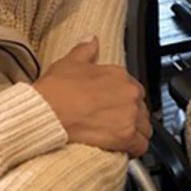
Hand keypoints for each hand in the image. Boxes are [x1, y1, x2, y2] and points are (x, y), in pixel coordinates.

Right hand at [32, 38, 150, 156]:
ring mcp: (129, 114)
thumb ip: (85, 50)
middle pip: (141, 109)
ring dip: (135, 134)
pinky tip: (123, 150)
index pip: (134, 90)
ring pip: (144, 128)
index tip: (115, 108)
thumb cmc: (55, 91)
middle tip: (114, 125)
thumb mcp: (69, 63)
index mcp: (118, 74)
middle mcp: (128, 92)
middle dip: (131, 118)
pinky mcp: (126, 135)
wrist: (46, 113)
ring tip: (118, 139)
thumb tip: (91, 40)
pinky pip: (141, 146)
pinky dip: (134, 149)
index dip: (124, 102)